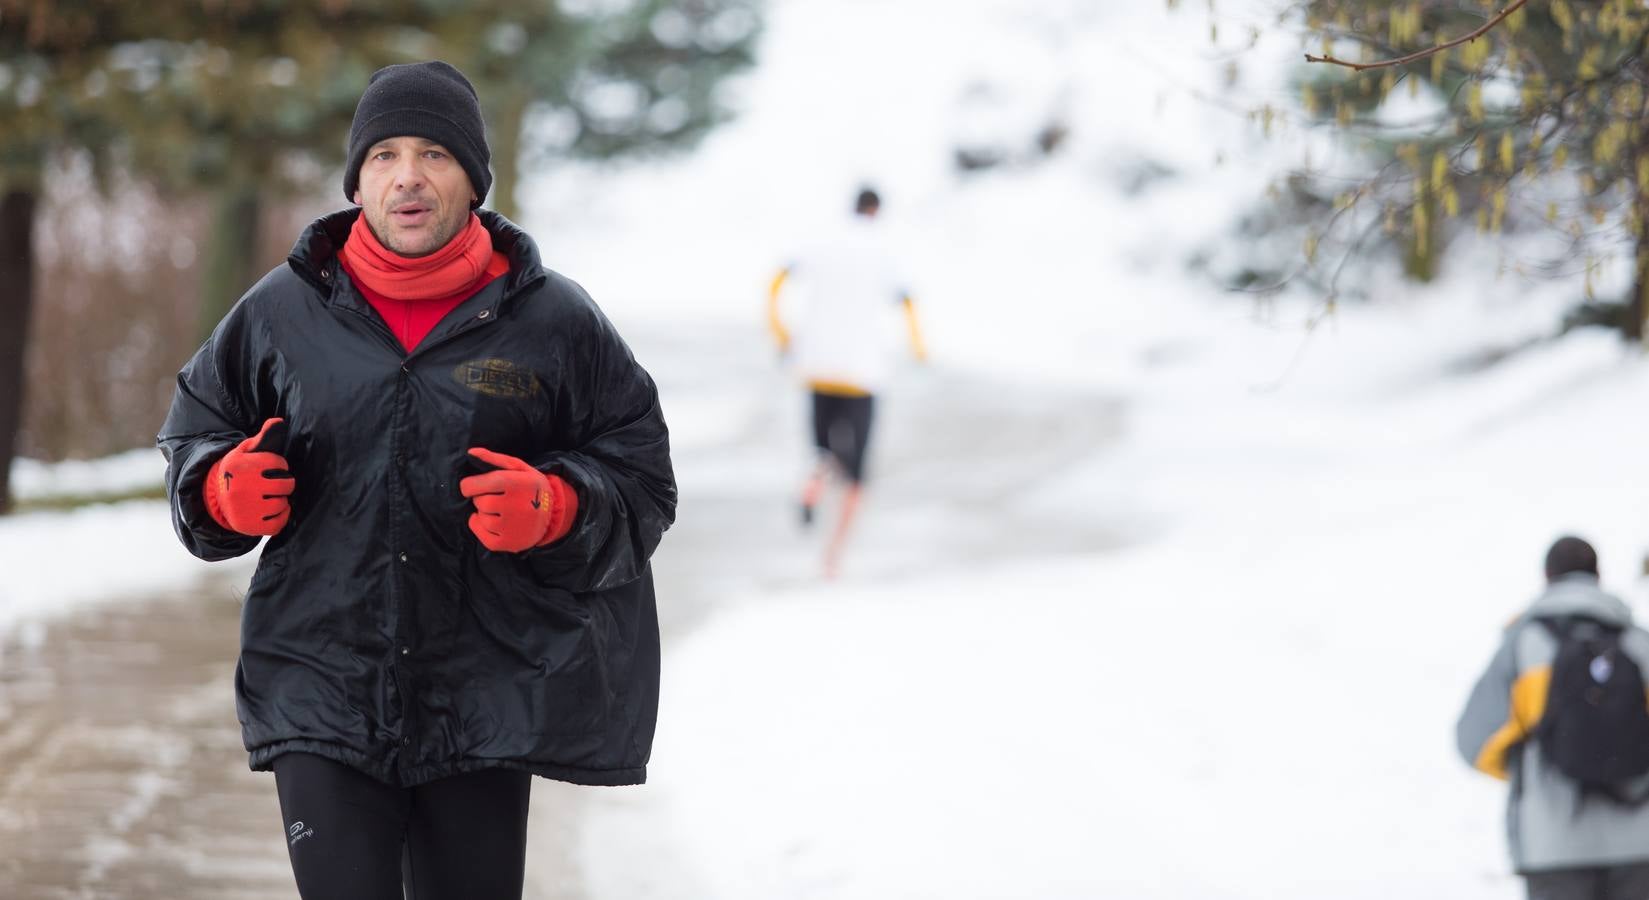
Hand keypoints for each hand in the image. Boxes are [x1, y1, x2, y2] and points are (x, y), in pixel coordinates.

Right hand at [205, 418, 293, 535]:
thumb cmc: (239, 471)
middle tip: (274, 484)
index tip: (271, 468)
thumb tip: (278, 421)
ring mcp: (245, 509)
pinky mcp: (249, 526)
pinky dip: (279, 517)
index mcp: (241, 467)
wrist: (215, 497)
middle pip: (286, 484)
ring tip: (267, 497)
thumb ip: (263, 437)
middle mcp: (241, 488)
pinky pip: (279, 523)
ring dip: (280, 500)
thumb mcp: (244, 452)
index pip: (279, 463)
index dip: (279, 465)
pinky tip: (269, 510)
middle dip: (284, 483)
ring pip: (283, 504)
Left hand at [460, 448, 578, 552]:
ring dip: (485, 513)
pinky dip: (481, 527)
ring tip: (501, 510)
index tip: (474, 485)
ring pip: (481, 518)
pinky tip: (495, 522)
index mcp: (516, 484)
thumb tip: (471, 453)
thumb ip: (494, 458)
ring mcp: (513, 528)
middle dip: (483, 498)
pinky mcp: (509, 543)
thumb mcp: (519, 468)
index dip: (470, 485)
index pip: (474, 485)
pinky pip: (481, 534)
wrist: (554, 512)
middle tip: (497, 498)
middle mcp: (515, 507)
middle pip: (479, 502)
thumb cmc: (531, 487)